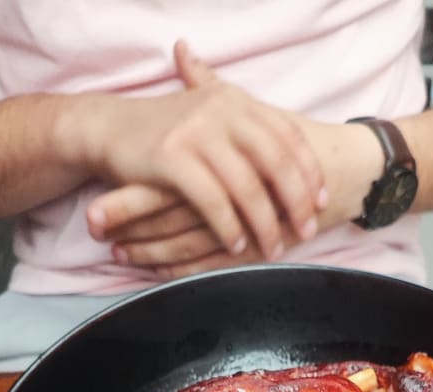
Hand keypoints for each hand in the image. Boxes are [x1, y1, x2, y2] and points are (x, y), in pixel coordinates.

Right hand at [80, 41, 325, 262]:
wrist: (110, 128)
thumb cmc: (168, 131)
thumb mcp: (212, 117)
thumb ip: (249, 132)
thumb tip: (295, 163)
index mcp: (238, 101)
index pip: (288, 135)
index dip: (309, 171)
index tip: (323, 201)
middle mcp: (222, 111)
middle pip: (276, 161)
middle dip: (296, 202)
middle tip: (305, 232)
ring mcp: (197, 133)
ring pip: (247, 185)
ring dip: (264, 224)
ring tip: (272, 249)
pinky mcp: (172, 158)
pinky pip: (212, 201)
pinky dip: (228, 228)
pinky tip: (236, 246)